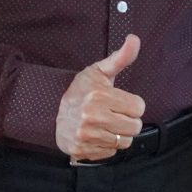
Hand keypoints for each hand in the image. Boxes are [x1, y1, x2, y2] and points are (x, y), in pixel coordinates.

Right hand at [56, 35, 146, 160]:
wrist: (52, 112)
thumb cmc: (82, 91)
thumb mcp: (100, 72)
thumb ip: (121, 58)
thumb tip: (134, 38)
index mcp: (98, 96)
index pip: (139, 107)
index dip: (132, 104)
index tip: (119, 101)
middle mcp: (91, 117)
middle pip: (135, 127)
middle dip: (128, 121)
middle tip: (114, 114)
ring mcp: (85, 136)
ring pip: (125, 142)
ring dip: (119, 134)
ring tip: (106, 124)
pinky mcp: (81, 150)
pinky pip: (111, 153)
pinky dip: (107, 145)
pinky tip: (97, 135)